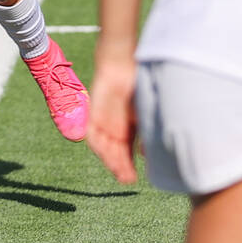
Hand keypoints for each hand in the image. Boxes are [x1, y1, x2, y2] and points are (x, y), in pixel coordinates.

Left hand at [86, 56, 138, 183]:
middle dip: (121, 167)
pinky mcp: (93, 115)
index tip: (136, 179)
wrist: (120, 62)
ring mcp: (104, 121)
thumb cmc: (138, 83)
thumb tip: (147, 153)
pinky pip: (93, 135)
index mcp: (130, 126)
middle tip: (127, 180)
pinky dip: (99, 147)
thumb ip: (148, 131)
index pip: (128, 151)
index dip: (130, 165)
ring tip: (120, 172)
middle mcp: (116, 126)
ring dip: (111, 161)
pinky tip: (106, 156)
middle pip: (116, 153)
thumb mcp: (146, 111)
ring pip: (105, 147)